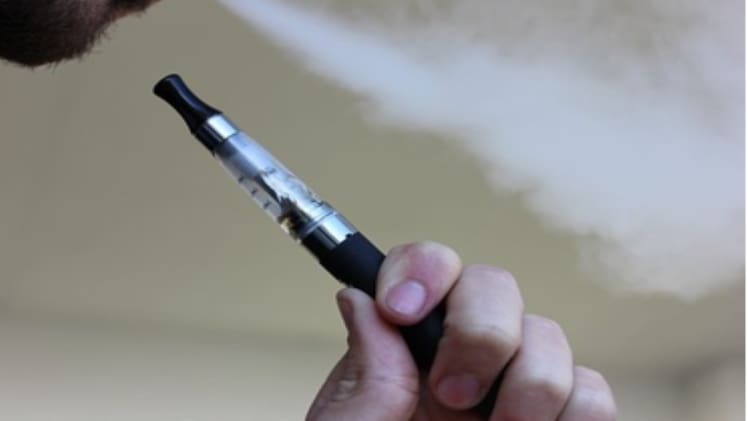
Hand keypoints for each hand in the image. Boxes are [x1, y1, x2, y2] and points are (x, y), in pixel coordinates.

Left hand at [307, 242, 615, 420]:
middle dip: (481, 333)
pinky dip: (577, 414)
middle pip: (496, 287)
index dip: (423, 271)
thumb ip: (364, 373)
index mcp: (404, 353)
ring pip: (550, 337)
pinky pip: (592, 395)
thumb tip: (360, 295)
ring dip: (530, 383)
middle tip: (451, 395)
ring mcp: (512, 393)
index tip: (401, 309)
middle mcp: (461, 360)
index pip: (427, 269)